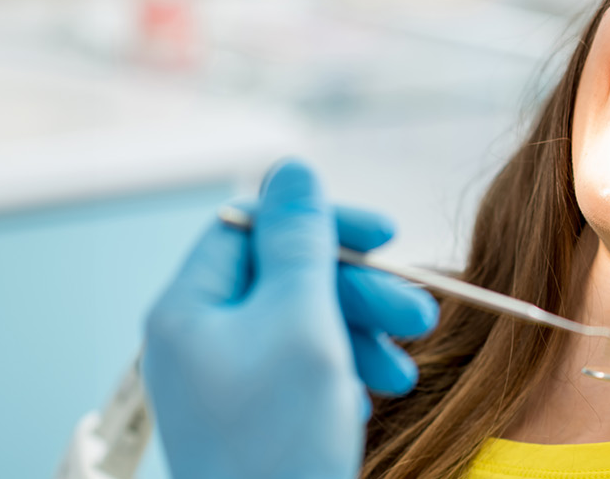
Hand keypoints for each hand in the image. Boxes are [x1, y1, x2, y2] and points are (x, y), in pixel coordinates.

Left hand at [143, 159, 438, 478]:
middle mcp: (198, 340)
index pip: (252, 228)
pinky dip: (346, 373)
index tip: (385, 235)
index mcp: (188, 308)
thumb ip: (299, 240)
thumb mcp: (300, 322)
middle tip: (421, 314)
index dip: (320, 225)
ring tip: (406, 367)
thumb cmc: (278, 443)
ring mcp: (225, 382)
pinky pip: (305, 369)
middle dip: (359, 291)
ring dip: (364, 333)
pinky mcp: (255, 418)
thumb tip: (291, 167)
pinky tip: (371, 398)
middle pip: (286, 277)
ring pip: (304, 324)